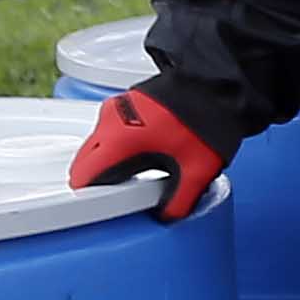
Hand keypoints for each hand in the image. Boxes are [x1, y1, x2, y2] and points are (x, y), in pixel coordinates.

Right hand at [70, 86, 230, 222]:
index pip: (84, 175)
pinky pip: (108, 130)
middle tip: (119, 195)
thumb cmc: (205, 118)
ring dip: (106, 161)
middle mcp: (110, 121)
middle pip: (84, 160)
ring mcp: (116, 108)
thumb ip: (179, 200)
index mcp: (119, 139)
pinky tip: (142, 153)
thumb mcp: (197, 170)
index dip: (87, 196)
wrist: (216, 83)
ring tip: (136, 174)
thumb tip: (167, 216)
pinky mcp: (125, 101)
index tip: (96, 207)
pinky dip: (116, 145)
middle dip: (96, 180)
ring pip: (95, 144)